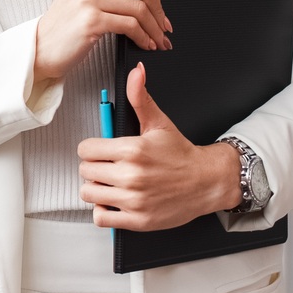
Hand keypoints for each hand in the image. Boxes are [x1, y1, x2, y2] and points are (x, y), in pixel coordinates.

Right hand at [33, 0, 170, 82]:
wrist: (43, 45)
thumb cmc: (68, 19)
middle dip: (159, 5)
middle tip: (162, 20)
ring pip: (141, 7)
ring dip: (155, 27)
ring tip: (158, 36)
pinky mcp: (92, 19)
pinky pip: (131, 25)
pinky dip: (144, 37)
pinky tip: (145, 42)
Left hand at [77, 64, 240, 230]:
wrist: (207, 182)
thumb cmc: (180, 154)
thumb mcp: (159, 123)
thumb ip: (140, 98)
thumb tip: (135, 72)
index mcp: (132, 149)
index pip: (85, 149)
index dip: (91, 148)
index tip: (101, 151)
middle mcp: (131, 175)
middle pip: (85, 171)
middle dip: (94, 167)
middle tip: (109, 167)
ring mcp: (134, 199)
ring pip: (89, 193)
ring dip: (96, 189)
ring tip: (110, 183)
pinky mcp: (138, 219)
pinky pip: (101, 217)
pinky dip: (103, 211)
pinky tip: (114, 201)